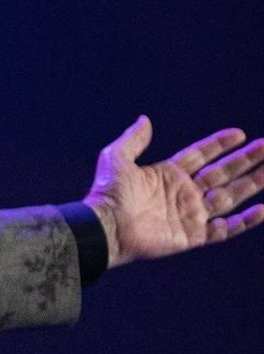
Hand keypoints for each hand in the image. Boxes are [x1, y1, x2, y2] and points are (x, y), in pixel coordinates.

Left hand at [83, 116, 263, 267]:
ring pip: (229, 197)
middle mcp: (183, 193)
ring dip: (252, 185)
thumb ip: (133, 140)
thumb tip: (145, 118)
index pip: (201, 155)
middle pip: (222, 174)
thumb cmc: (107, 194)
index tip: (239, 133)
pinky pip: (224, 230)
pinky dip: (243, 222)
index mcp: (168, 174)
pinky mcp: (191, 235)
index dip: (219, 145)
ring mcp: (189, 214)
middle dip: (246, 160)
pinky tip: (261, 210)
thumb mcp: (116, 158)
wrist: (105, 227)